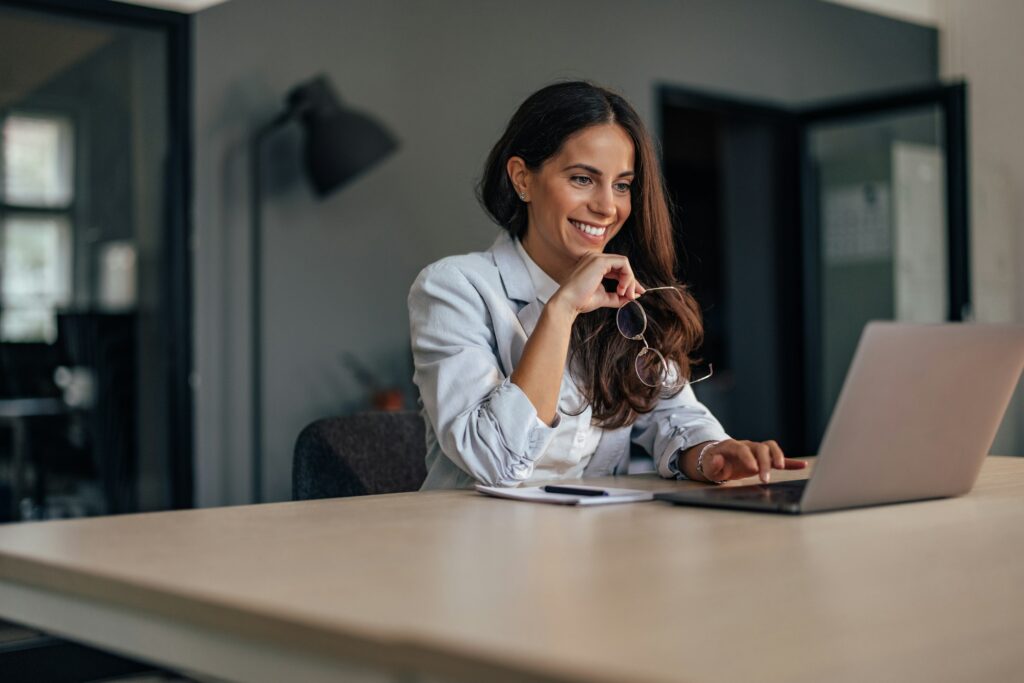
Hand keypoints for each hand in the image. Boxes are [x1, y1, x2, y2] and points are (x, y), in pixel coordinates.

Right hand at [549, 252, 644, 316]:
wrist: (568, 303)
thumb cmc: (581, 301)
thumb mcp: (604, 297)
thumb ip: (618, 296)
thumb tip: (634, 296)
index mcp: (593, 265)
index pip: (617, 269)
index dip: (628, 281)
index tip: (635, 294)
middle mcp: (595, 258)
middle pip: (622, 266)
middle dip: (632, 282)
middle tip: (633, 296)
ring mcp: (597, 257)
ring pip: (624, 264)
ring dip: (630, 280)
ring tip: (625, 294)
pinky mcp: (600, 261)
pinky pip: (623, 263)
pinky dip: (627, 277)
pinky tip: (622, 288)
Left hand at [692, 439, 807, 483]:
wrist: (717, 460)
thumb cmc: (712, 463)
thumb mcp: (707, 466)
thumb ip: (712, 464)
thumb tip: (719, 460)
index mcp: (732, 446)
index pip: (742, 449)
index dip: (748, 457)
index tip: (753, 469)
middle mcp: (747, 445)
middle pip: (760, 448)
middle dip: (764, 462)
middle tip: (765, 479)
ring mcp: (756, 451)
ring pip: (770, 447)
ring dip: (777, 457)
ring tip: (780, 468)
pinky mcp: (763, 459)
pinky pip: (778, 458)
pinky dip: (790, 462)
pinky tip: (802, 465)